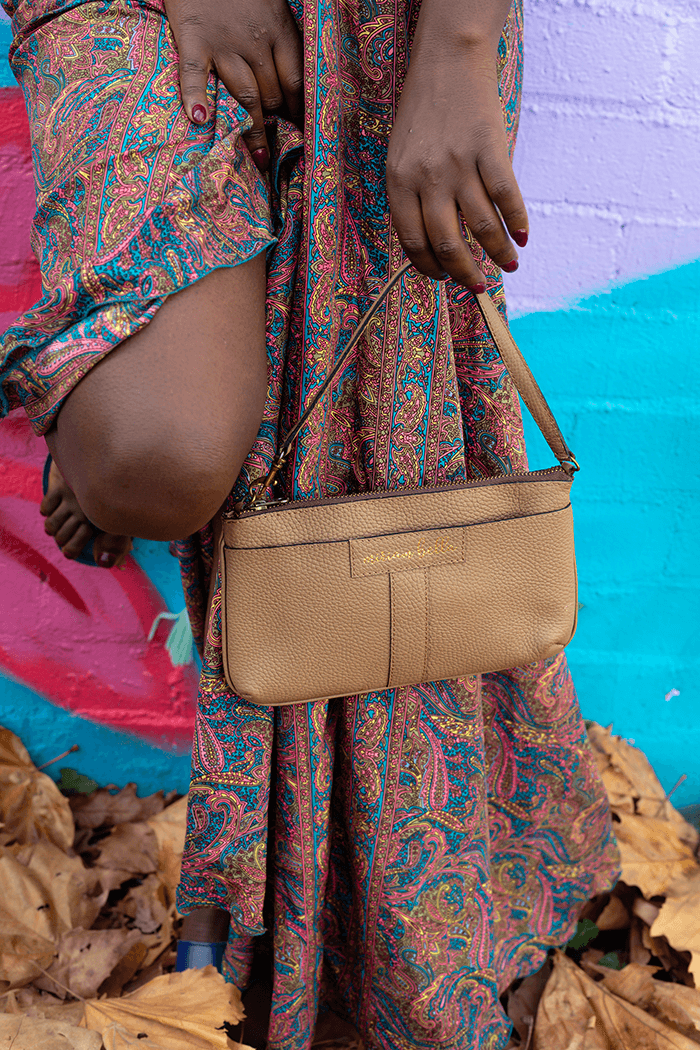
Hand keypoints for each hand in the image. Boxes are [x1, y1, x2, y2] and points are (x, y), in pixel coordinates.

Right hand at [163, 0, 302, 169]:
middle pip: (272, 93)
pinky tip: (199, 120)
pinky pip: (194, 75)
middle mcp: (255, 41)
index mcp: (279, 28)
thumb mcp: (272, 2)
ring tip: (257, 158)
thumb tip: (292, 75)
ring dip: (252, 129)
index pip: (297, 81)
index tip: (304, 131)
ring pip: (244, 95)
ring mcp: (223, 42)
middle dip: (278, 124)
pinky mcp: (193, 40)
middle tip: (280, 150)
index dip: (301, 110)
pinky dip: (195, 98)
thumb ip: (281, 34)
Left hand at [387, 19, 527, 289]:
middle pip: (448, 244)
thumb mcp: (400, 156)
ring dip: (498, 253)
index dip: (430, 268)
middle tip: (479, 286)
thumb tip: (436, 244)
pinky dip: (518, 222)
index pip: (413, 243)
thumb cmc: (423, 113)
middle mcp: (426, 178)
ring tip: (509, 264)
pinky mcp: (489, 148)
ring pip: (482, 227)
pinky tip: (523, 236)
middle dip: (466, 274)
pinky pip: (507, 197)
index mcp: (398, 183)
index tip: (444, 279)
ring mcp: (459, 164)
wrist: (447, 59)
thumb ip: (411, 197)